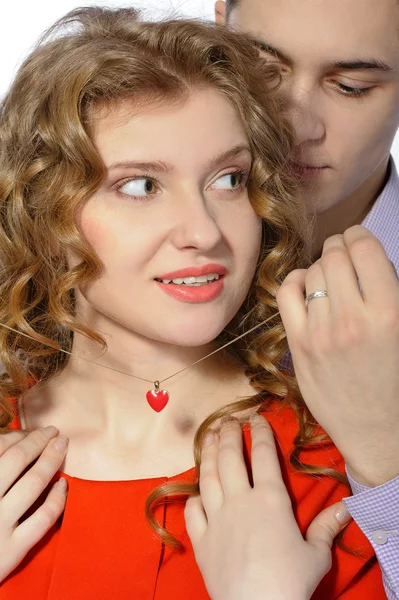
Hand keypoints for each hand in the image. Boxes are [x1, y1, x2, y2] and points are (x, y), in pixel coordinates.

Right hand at [0, 426, 67, 582]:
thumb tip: (9, 441)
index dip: (19, 436)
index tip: (31, 431)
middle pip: (18, 459)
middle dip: (39, 440)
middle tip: (53, 431)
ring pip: (33, 482)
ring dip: (51, 459)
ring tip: (62, 446)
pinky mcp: (12, 549)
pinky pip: (43, 518)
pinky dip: (58, 498)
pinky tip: (64, 484)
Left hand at [185, 415, 350, 599]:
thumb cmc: (291, 581)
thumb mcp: (317, 554)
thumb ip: (327, 526)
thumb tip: (346, 507)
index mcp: (270, 499)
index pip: (263, 455)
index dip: (260, 432)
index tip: (257, 418)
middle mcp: (240, 501)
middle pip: (230, 458)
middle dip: (228, 434)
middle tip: (228, 420)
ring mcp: (217, 519)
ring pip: (208, 476)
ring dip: (207, 453)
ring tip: (207, 436)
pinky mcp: (202, 539)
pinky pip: (193, 511)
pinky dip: (193, 497)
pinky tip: (196, 489)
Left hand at [277, 225, 398, 485]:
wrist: (380, 434)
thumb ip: (392, 292)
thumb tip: (370, 258)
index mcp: (389, 313)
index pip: (364, 248)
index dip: (360, 236)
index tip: (359, 240)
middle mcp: (353, 319)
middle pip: (334, 255)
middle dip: (340, 247)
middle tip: (344, 254)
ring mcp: (321, 333)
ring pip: (311, 271)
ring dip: (321, 266)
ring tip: (330, 277)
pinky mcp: (299, 346)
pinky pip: (286, 294)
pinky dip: (294, 281)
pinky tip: (305, 287)